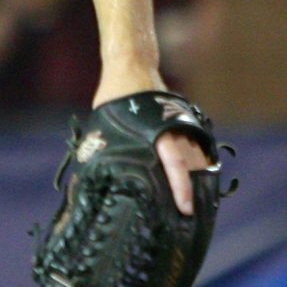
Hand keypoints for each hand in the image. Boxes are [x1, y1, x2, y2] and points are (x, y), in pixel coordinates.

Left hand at [95, 71, 212, 217]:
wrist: (133, 67)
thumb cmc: (116, 99)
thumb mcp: (106, 126)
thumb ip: (106, 151)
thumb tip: (89, 182)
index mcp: (157, 133)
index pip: (175, 166)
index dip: (181, 190)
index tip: (185, 210)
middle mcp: (176, 131)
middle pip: (192, 168)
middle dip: (192, 193)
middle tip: (188, 220)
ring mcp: (185, 126)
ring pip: (197, 160)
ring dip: (196, 181)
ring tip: (191, 206)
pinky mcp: (188, 123)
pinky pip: (197, 149)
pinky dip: (196, 166)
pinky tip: (193, 182)